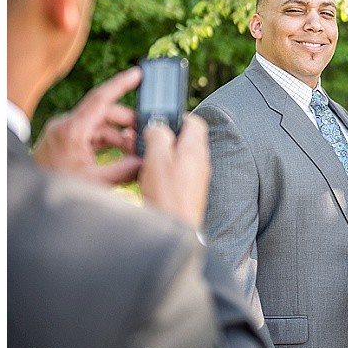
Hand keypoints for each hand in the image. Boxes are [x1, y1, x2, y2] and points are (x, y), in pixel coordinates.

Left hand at [33, 67, 141, 184]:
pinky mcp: (65, 141)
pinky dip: (109, 142)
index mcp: (72, 130)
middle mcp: (66, 125)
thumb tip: (148, 160)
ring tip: (136, 150)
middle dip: (128, 123)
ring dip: (120, 136)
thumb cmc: (59, 187)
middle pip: (104, 113)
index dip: (121, 84)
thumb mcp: (97, 181)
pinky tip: (122, 153)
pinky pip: (92, 134)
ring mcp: (64, 132)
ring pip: (100, 125)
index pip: (100, 99)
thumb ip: (126, 169)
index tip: (138, 73)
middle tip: (147, 135)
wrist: (34, 205)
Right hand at [137, 113, 209, 229]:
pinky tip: (151, 177)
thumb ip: (159, 136)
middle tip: (147, 140)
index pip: (195, 122)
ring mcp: (197, 177)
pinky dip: (165, 169)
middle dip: (166, 136)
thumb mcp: (157, 159)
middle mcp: (200, 162)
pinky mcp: (189, 191)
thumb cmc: (167, 195)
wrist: (175, 229)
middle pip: (186, 139)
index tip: (160, 121)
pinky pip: (178, 172)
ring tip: (146, 159)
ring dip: (164, 154)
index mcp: (195, 149)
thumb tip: (158, 127)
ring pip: (180, 156)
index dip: (178, 118)